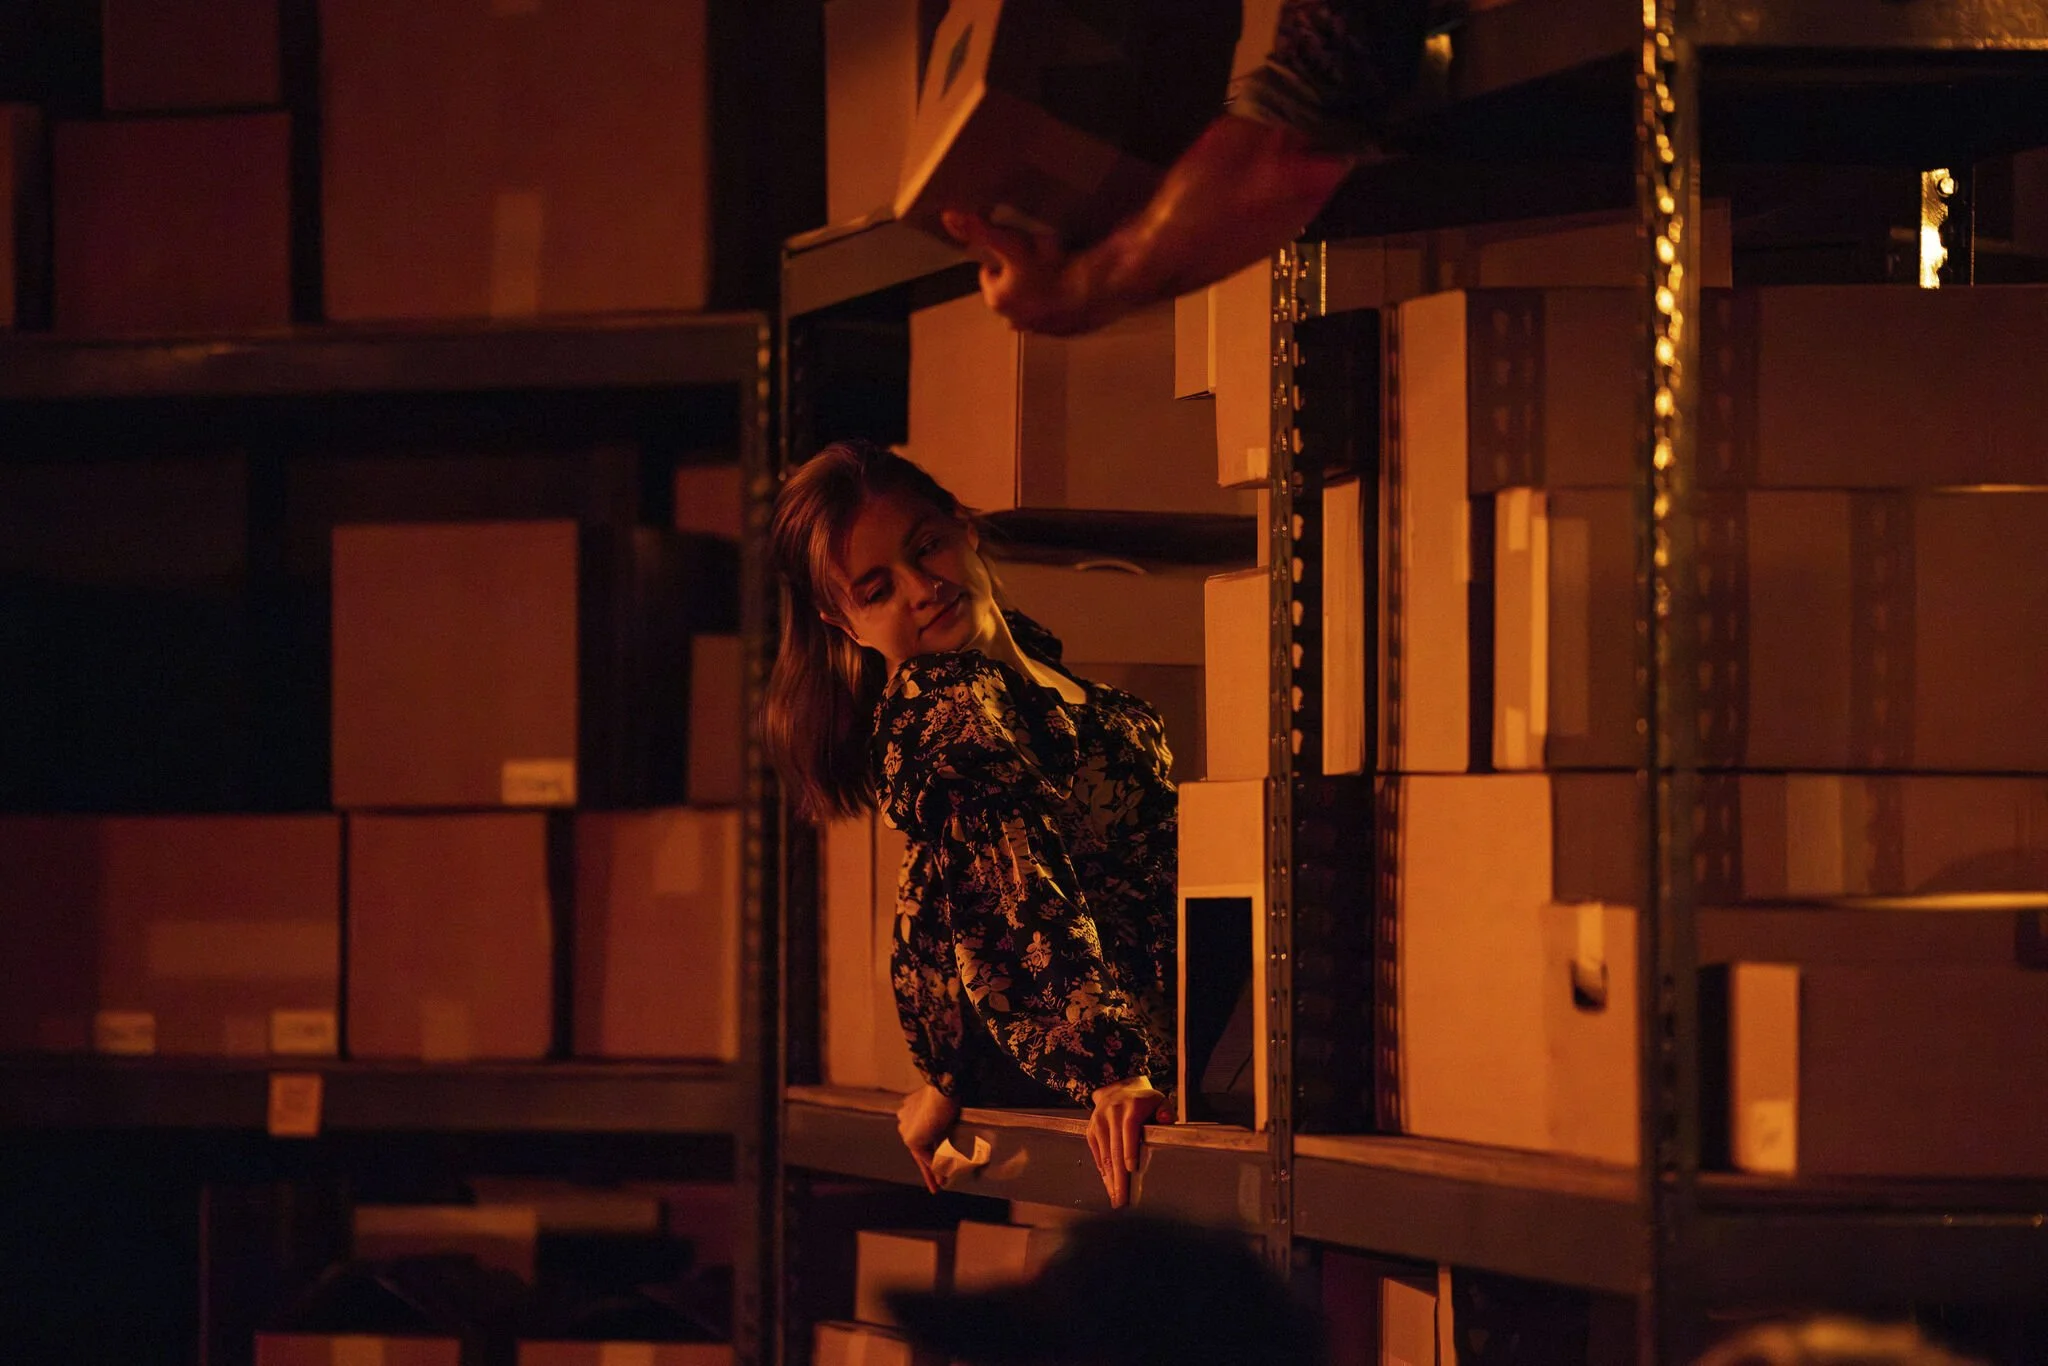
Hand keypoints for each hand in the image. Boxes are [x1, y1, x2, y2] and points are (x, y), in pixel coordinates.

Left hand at [896, 1083, 961, 1193]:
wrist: (943, 1089)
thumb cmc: (946, 1095)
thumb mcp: (943, 1113)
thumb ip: (940, 1128)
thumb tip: (945, 1146)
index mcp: (908, 1111)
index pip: (920, 1136)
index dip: (928, 1150)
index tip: (936, 1160)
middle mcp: (904, 1121)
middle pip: (918, 1149)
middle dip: (927, 1168)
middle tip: (935, 1185)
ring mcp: (906, 1131)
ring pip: (921, 1154)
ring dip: (932, 1171)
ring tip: (939, 1186)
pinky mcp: (911, 1139)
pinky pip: (925, 1156)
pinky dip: (934, 1166)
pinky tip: (942, 1177)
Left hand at [941, 211, 1106, 336]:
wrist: (1097, 290)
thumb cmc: (1048, 267)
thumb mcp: (1011, 243)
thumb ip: (980, 230)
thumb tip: (947, 216)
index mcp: (999, 301)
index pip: (989, 274)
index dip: (1002, 257)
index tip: (1016, 245)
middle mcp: (1017, 321)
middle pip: (1013, 290)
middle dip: (1021, 275)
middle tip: (1040, 254)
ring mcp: (1045, 328)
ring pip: (1036, 304)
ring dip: (1043, 290)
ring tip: (1060, 267)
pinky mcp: (1070, 330)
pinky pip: (1062, 313)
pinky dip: (1065, 302)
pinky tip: (1075, 286)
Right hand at [1087, 1076, 1172, 1208]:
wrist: (1116, 1088)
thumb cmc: (1142, 1101)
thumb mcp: (1158, 1100)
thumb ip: (1166, 1112)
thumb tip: (1166, 1121)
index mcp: (1132, 1107)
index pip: (1129, 1130)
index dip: (1129, 1150)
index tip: (1131, 1170)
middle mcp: (1112, 1113)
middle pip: (1115, 1149)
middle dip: (1119, 1176)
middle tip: (1122, 1198)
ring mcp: (1099, 1122)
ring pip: (1105, 1155)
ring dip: (1110, 1179)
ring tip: (1116, 1198)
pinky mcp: (1091, 1130)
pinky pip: (1097, 1155)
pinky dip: (1103, 1171)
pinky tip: (1109, 1185)